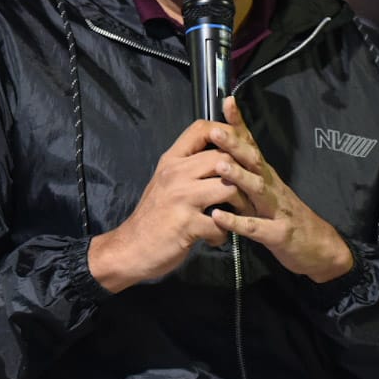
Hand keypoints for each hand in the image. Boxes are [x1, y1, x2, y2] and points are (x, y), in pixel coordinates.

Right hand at [87, 119, 252, 292]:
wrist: (129, 249)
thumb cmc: (151, 216)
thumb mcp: (164, 182)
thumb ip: (187, 166)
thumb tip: (218, 155)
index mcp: (171, 160)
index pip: (201, 129)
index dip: (226, 132)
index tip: (239, 146)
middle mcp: (176, 174)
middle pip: (224, 158)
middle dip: (243, 175)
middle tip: (250, 190)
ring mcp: (181, 198)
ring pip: (228, 188)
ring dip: (240, 204)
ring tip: (237, 214)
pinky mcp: (186, 224)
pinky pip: (220, 223)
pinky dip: (223, 234)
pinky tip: (216, 237)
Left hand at [207, 96, 354, 282]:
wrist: (321, 249)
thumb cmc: (287, 219)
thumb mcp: (268, 193)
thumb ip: (248, 176)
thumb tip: (225, 153)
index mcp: (268, 176)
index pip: (253, 145)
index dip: (240, 125)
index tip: (227, 102)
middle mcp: (274, 187)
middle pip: (254, 161)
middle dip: (235, 144)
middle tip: (215, 130)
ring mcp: (278, 210)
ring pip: (258, 189)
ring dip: (239, 176)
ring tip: (220, 165)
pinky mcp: (279, 235)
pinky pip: (257, 228)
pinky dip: (237, 222)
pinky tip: (218, 217)